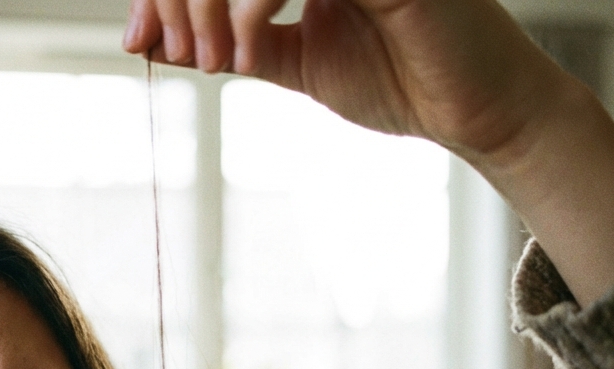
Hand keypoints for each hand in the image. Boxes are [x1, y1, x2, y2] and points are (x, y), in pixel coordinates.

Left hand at [124, 0, 613, 305]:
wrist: (472, 113)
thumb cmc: (398, 82)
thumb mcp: (296, 63)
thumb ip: (237, 44)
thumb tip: (158, 39)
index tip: (141, 39)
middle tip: (166, 49)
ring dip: (210, 2)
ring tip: (213, 62)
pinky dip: (254, 3)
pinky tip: (246, 47)